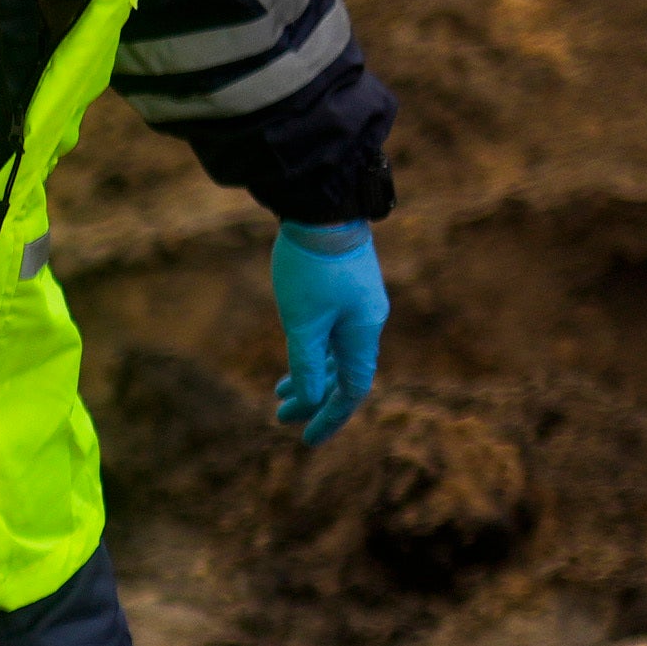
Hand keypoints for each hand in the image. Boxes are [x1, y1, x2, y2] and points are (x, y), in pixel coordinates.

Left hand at [269, 223, 386, 446]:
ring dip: (309, 374)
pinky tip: (293, 352)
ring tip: (280, 392)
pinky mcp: (344, 285)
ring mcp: (357, 302)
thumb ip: (307, 365)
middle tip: (280, 417)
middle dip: (314, 399)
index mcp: (363, 332)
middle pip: (343, 373)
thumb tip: (310, 401)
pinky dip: (312, 349)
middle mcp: (366, 320)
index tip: (306, 438)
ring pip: (335, 351)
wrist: (322, 206)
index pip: (352, 389)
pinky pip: (331, 331)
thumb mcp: (303, 322)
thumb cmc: (311, 267)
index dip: (331, 416)